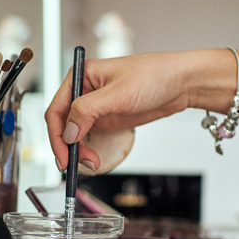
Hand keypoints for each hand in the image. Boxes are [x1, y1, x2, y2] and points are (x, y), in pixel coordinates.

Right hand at [45, 49, 238, 171]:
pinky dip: (89, 150)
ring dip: (78, 151)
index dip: (57, 135)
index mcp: (81, 76)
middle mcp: (84, 91)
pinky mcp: (107, 118)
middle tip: (79, 164)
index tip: (64, 155)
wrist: (182, 83)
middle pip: (63, 124)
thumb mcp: (119, 93)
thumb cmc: (155, 75)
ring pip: (75, 134)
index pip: (57, 109)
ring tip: (92, 163)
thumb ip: (89, 110)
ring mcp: (95, 106)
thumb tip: (68, 131)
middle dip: (68, 147)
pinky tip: (95, 158)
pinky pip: (90, 137)